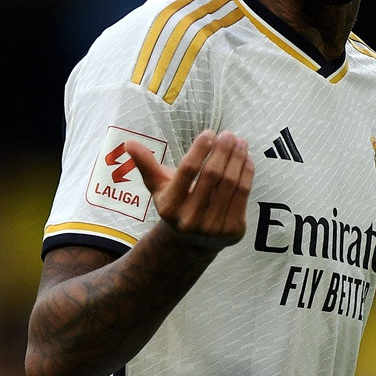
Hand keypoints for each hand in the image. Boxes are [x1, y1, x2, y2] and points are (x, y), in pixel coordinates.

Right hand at [125, 131, 253, 249]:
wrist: (193, 242)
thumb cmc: (176, 204)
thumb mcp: (159, 187)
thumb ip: (146, 165)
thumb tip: (128, 143)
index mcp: (170, 207)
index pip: (188, 170)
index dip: (200, 149)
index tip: (210, 133)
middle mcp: (190, 220)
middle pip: (212, 175)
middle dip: (223, 150)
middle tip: (228, 134)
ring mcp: (213, 227)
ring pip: (231, 183)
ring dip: (238, 158)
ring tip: (240, 141)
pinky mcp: (233, 231)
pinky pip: (243, 194)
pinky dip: (247, 173)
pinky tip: (247, 158)